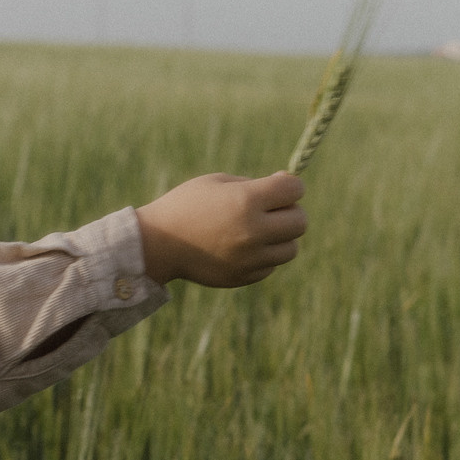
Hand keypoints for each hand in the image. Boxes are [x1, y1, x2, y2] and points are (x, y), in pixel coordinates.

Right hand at [136, 172, 307, 286]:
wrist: (158, 243)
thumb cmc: (187, 204)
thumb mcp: (218, 182)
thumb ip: (255, 185)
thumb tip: (290, 190)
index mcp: (246, 200)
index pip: (294, 189)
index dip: (290, 185)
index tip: (279, 186)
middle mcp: (252, 231)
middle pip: (300, 221)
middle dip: (290, 212)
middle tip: (272, 210)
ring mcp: (249, 258)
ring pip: (291, 248)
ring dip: (281, 237)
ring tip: (259, 231)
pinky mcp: (243, 277)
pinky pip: (271, 265)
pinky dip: (264, 256)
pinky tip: (242, 247)